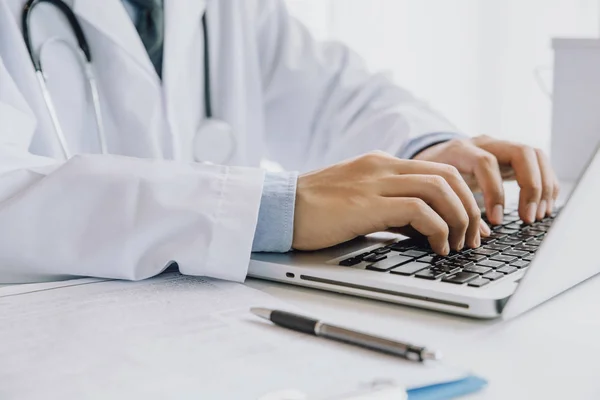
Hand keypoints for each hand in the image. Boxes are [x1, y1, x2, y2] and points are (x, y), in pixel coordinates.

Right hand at [293, 152, 485, 253]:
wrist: (279, 208)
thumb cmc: (313, 209)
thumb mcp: (357, 199)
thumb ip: (389, 204)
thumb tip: (423, 227)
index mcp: (381, 163)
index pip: (438, 170)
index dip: (462, 198)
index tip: (469, 225)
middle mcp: (383, 166)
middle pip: (448, 176)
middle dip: (469, 208)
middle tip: (472, 237)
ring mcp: (375, 182)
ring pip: (440, 190)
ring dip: (459, 220)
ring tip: (457, 245)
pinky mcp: (368, 204)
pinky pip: (420, 210)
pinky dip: (438, 229)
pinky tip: (436, 247)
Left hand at [413, 135, 559, 224]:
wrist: (430, 157)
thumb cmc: (431, 177)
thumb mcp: (434, 190)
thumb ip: (452, 208)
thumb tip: (482, 235)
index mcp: (460, 150)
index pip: (486, 163)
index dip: (494, 191)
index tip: (496, 220)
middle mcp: (484, 143)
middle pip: (521, 152)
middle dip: (531, 186)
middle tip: (528, 217)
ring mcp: (501, 146)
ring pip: (535, 155)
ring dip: (543, 186)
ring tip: (538, 215)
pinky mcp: (511, 156)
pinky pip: (539, 163)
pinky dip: (546, 184)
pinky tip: (543, 207)